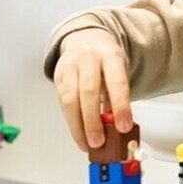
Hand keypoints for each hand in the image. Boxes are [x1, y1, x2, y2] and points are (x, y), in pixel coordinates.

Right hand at [54, 28, 132, 150]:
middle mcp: (88, 58)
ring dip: (78, 126)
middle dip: (93, 120)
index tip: (124, 127)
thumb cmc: (106, 61)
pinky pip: (63, 103)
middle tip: (99, 142)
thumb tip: (117, 127)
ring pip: (70, 99)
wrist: (86, 39)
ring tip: (87, 144)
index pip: (116, 81)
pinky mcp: (58, 77)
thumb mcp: (119, 70)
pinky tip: (79, 134)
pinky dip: (71, 122)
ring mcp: (70, 66)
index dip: (120, 106)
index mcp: (109, 55)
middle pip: (88, 91)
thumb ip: (118, 95)